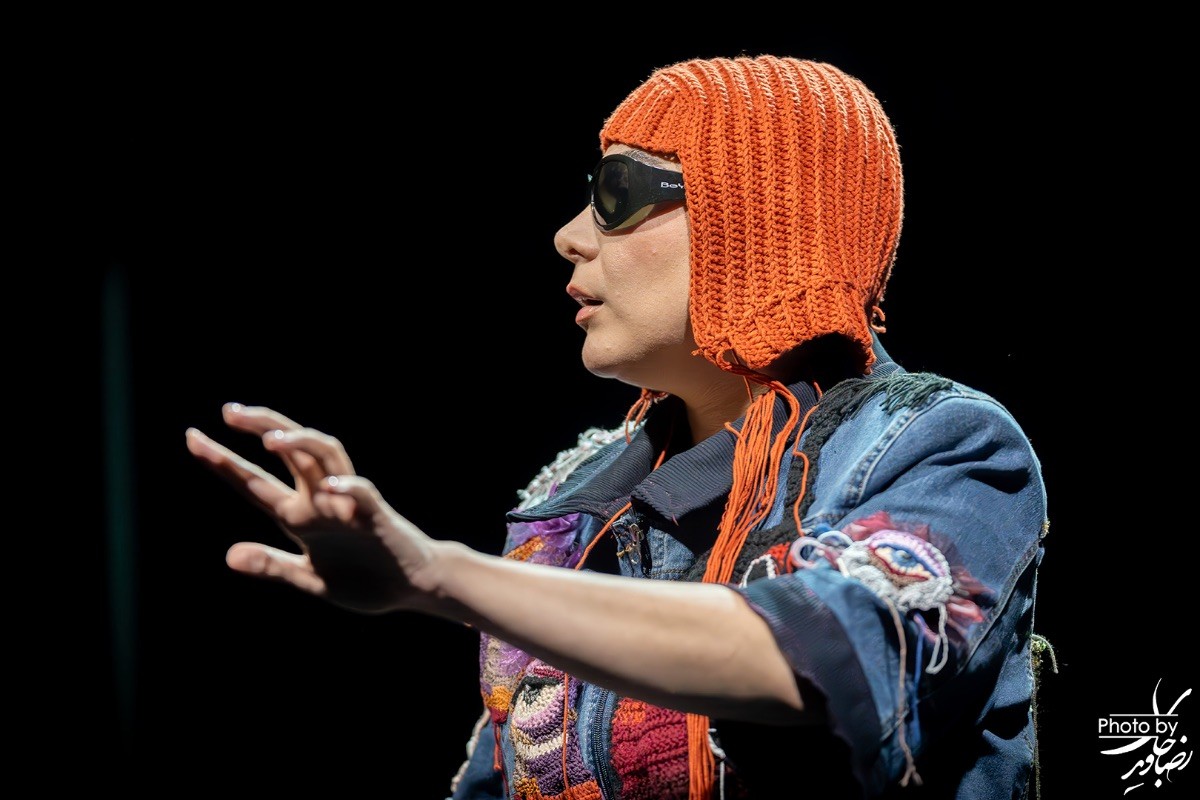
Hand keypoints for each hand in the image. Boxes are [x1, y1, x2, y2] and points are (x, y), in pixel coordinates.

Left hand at [186, 403, 437, 613]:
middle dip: (262, 428)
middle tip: (230, 411)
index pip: (255, 482)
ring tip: (271, 440)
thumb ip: (273, 566)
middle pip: (290, 452)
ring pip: (326, 459)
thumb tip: (230, 555)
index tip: (192, 438)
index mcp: (300, 516)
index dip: (223, 462)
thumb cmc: (364, 580)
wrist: (414, 587)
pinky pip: (363, 495)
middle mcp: (321, 500)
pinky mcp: (377, 517)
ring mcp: (349, 504)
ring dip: (300, 445)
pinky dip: (348, 488)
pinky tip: (329, 488)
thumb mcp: (309, 579)